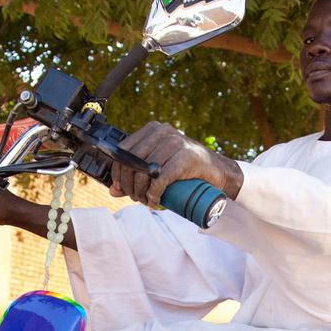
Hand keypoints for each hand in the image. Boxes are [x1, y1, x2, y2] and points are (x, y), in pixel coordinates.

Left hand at [113, 122, 243, 205]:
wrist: (216, 170)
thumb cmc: (184, 168)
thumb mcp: (157, 167)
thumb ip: (135, 175)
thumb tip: (113, 191)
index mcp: (153, 129)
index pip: (123, 150)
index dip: (117, 171)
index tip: (120, 187)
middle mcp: (163, 133)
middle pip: (132, 162)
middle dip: (129, 185)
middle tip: (135, 198)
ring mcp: (175, 144)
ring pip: (145, 172)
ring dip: (141, 192)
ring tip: (145, 201)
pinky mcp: (185, 158)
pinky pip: (160, 179)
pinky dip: (154, 193)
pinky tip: (154, 200)